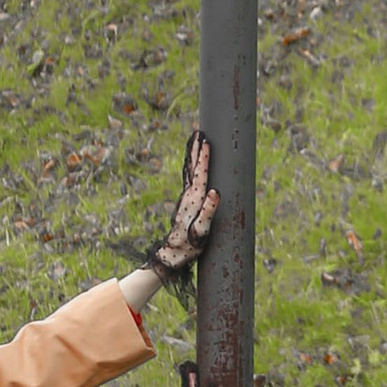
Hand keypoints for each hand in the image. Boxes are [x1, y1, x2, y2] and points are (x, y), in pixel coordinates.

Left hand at [145, 125, 218, 284]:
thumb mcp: (201, 231)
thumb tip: (215, 191)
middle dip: (196, 150)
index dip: (204, 158)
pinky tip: (193, 163)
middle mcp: (188, 196)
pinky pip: (189, 178)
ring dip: (193, 155)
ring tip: (196, 141)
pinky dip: (191, 166)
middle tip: (199, 132)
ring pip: (189, 171)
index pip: (200, 174)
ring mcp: (186, 198)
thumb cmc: (189, 245)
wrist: (172, 254)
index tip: (206, 142)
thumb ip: (207, 211)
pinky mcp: (186, 202)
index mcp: (194, 200)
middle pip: (192, 168)